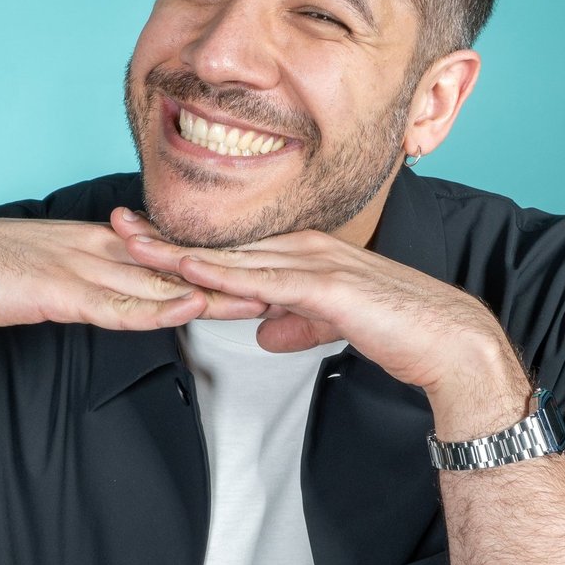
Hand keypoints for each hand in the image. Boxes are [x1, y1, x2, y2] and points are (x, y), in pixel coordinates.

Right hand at [0, 212, 273, 334]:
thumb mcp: (62, 276)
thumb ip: (101, 284)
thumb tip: (140, 295)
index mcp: (105, 244)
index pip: (175, 253)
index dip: (222, 261)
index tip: (267, 269)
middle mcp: (102, 250)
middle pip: (180, 264)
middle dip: (234, 274)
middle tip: (286, 281)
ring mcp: (83, 269)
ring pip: (158, 283)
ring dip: (210, 290)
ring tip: (259, 296)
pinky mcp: (61, 293)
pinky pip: (115, 304)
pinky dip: (154, 308)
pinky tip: (186, 306)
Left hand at [109, 209, 518, 395]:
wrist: (448, 340)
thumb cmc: (401, 330)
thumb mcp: (335, 327)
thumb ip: (298, 323)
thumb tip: (265, 333)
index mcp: (306, 255)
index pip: (234, 249)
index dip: (186, 243)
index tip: (143, 240)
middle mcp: (306, 249)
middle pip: (223, 243)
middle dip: (167, 236)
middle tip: (117, 225)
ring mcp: (315, 263)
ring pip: (234, 257)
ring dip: (181, 250)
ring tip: (133, 243)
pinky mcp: (326, 287)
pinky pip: (263, 279)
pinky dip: (222, 273)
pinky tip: (188, 269)